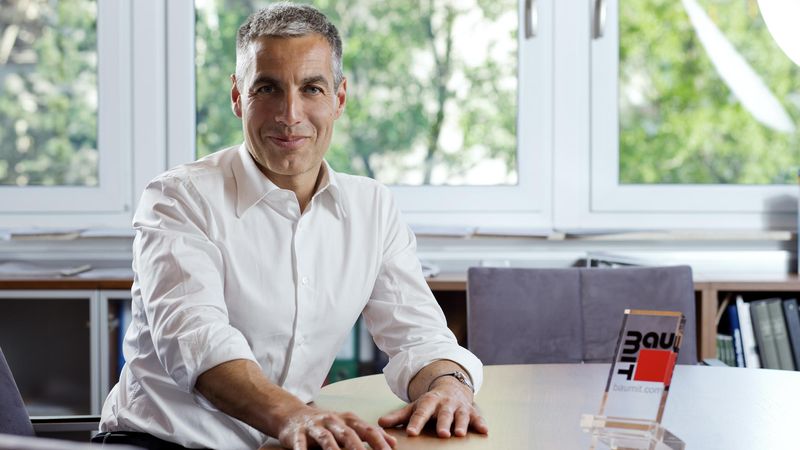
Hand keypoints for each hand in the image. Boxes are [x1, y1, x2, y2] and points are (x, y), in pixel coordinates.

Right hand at [277, 405, 396, 449]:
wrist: (293, 415)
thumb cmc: (326, 425)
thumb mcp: (348, 425)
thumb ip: (369, 434)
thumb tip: (393, 443)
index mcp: (348, 419)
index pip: (368, 430)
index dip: (380, 442)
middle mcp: (333, 421)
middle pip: (349, 434)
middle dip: (360, 449)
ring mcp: (315, 427)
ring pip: (326, 439)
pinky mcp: (297, 434)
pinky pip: (300, 445)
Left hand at [377, 377, 487, 437]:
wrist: (451, 387)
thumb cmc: (430, 403)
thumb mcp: (414, 407)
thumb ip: (398, 416)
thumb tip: (379, 423)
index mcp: (429, 402)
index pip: (421, 413)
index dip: (416, 423)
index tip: (411, 432)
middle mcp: (445, 403)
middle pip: (443, 414)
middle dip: (443, 423)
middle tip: (441, 434)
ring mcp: (459, 407)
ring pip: (461, 416)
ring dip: (461, 424)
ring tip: (460, 434)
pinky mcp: (472, 411)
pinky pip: (477, 417)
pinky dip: (481, 423)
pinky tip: (484, 431)